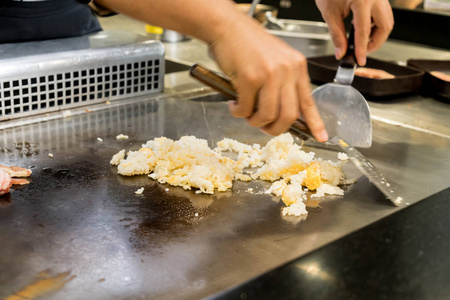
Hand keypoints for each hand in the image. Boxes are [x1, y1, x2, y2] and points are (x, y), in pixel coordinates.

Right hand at [209, 15, 327, 140]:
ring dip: (254, 122)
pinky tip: (233, 105)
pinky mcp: (249, 78)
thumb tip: (280, 113)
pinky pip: (246, 109)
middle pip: (289, 115)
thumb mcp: (276, 61)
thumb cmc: (247, 44)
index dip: (315, 122)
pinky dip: (238, 112)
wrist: (227, 27)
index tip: (320, 137)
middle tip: (264, 128)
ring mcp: (269, 74)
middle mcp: (287, 70)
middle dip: (275, 129)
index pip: (309, 100)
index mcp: (297, 66)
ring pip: (267, 115)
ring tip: (245, 114)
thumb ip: (283, 83)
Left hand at [315, 0, 393, 65]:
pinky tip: (362, 29)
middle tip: (362, 51)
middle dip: (375, 42)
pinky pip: (383, 14)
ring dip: (376, 34)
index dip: (362, 49)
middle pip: (385, 26)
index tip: (359, 60)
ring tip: (361, 41)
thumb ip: (336, 34)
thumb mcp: (329, 12)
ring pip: (387, 20)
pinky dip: (375, 25)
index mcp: (362, 0)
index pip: (364, 31)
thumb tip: (341, 52)